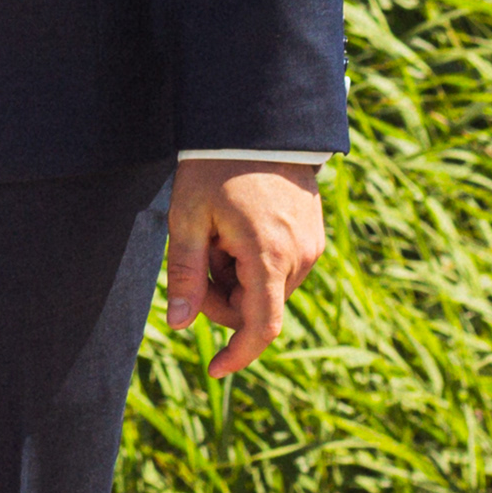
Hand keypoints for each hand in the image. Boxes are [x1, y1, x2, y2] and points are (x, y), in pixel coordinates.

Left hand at [163, 159, 325, 376]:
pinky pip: (279, 268)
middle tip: (193, 256)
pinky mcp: (313, 235)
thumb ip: (183, 273)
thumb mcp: (187, 218)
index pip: (262, 329)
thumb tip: (178, 325)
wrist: (255, 122)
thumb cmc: (214, 167)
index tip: (214, 371)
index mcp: (269, 256)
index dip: (238, 356)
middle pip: (255, 308)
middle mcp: (300, 257)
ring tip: (217, 232)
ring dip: (235, 277)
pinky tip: (236, 227)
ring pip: (266, 290)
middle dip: (218, 296)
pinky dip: (253, 262)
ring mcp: (311, 246)